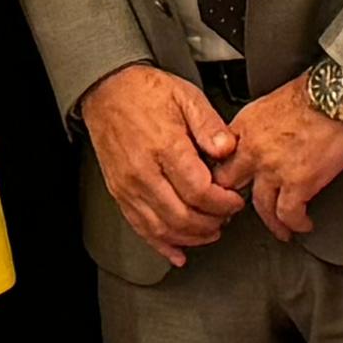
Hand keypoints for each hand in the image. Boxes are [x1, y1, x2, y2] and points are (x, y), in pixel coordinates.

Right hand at [80, 66, 244, 261]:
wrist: (107, 91)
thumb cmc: (147, 92)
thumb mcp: (187, 97)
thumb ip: (210, 125)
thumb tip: (227, 149)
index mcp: (165, 147)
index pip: (199, 191)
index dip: (223, 203)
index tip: (234, 200)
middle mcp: (144, 172)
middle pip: (182, 216)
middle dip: (211, 223)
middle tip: (226, 217)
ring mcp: (129, 186)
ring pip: (162, 228)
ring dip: (190, 237)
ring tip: (210, 232)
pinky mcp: (119, 193)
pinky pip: (140, 228)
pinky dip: (161, 244)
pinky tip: (177, 251)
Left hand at [233, 81, 342, 238]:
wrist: (340, 93)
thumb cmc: (314, 92)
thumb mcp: (269, 102)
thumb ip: (256, 126)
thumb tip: (256, 141)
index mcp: (244, 127)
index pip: (218, 159)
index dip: (222, 176)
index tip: (227, 187)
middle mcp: (253, 150)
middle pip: (229, 186)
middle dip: (233, 202)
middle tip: (240, 213)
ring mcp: (275, 168)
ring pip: (261, 207)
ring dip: (271, 221)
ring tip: (279, 227)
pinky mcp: (300, 182)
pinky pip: (290, 214)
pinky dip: (296, 224)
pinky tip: (302, 225)